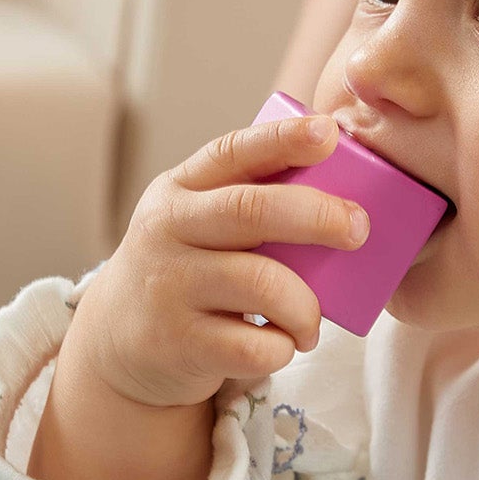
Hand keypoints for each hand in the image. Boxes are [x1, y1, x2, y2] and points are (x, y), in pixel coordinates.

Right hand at [72, 112, 368, 409]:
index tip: (329, 133)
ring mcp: (169, 286)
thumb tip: (346, 194)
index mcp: (181, 190)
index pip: (232, 152)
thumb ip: (250, 204)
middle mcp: (168, 230)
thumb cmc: (188, 271)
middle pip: (251, 211)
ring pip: (263, 284)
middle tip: (359, 230)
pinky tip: (279, 345)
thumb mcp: (199, 224)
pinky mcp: (178, 343)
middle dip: (317, 216)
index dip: (283, 139)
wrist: (120, 343)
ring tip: (311, 322)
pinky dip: (282, 346)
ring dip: (306, 306)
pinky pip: (255, 345)